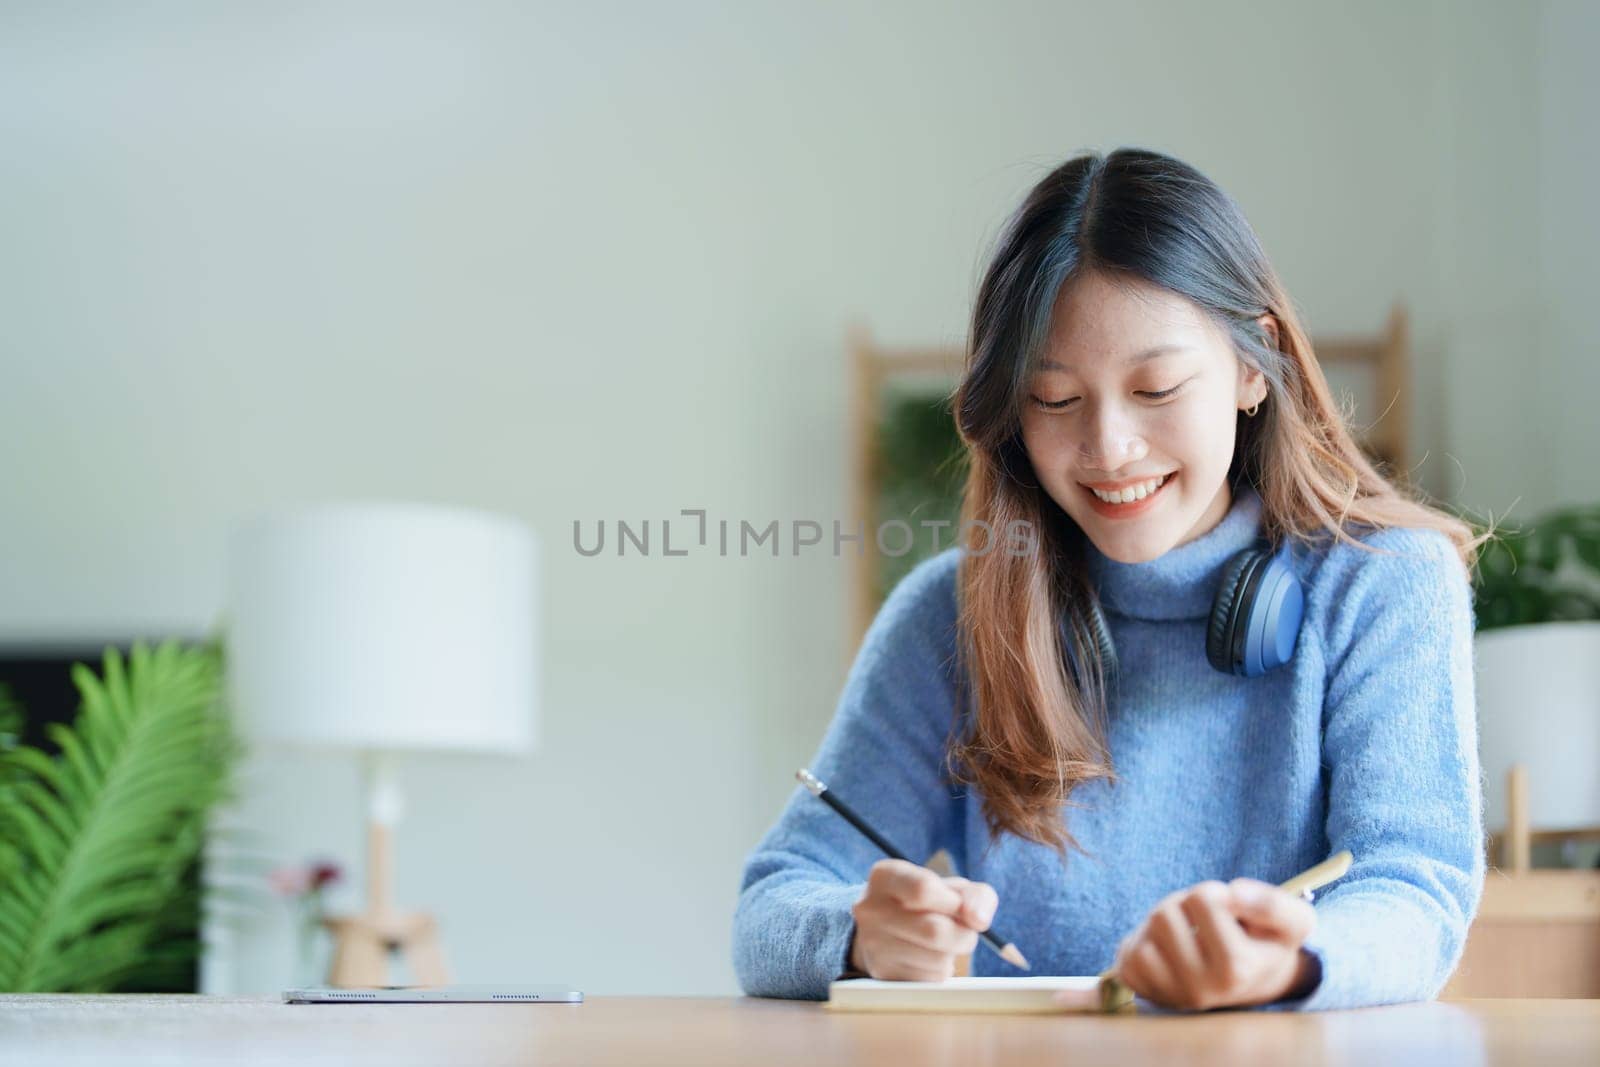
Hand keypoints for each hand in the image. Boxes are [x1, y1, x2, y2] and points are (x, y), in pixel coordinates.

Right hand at [847, 859, 997, 981]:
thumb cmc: (927, 903)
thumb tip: (978, 920)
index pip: (923, 889)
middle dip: (962, 934)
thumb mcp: (951, 887)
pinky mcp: (883, 973)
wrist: (886, 929)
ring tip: (940, 943)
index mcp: (885, 877)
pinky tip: (928, 957)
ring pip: (938, 959)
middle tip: (961, 930)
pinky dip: (940, 970)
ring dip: (952, 954)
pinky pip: (930, 979)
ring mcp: (873, 944)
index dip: (954, 903)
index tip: (961, 908)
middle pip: (935, 930)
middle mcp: (871, 909)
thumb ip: (976, 895)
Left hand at [1106, 878, 1318, 1010]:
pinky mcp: (1147, 993)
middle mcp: (1201, 990)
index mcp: (1237, 968)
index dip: (1215, 892)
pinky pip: (1128, 953)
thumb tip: (1234, 892)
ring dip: (1163, 922)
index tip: (1231, 912)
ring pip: (1144, 933)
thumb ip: (1272, 903)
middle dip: (1183, 904)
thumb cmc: (1268, 943)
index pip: (1202, 899)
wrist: (1252, 983)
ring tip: (1187, 933)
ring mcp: (1170, 995)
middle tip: (1204, 921)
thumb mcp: (1293, 921)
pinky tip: (1168, 950)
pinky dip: (1144, 941)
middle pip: (1164, 913)